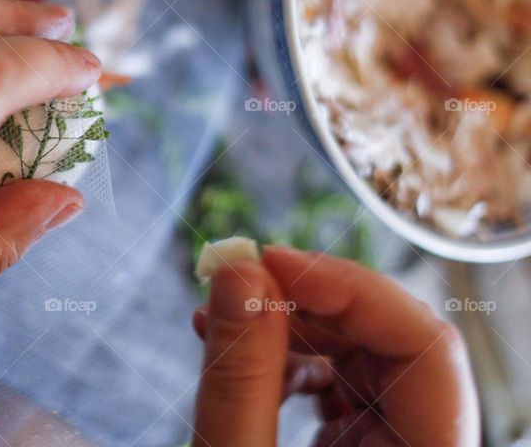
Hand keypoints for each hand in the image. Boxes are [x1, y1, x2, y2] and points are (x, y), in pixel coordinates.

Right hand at [191, 246, 479, 446]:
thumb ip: (242, 375)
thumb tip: (239, 270)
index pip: (426, 344)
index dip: (350, 288)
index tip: (272, 261)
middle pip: (392, 342)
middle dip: (307, 302)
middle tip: (236, 282)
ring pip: (363, 358)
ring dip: (288, 329)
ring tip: (221, 322)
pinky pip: (340, 386)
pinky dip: (286, 363)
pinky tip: (238, 358)